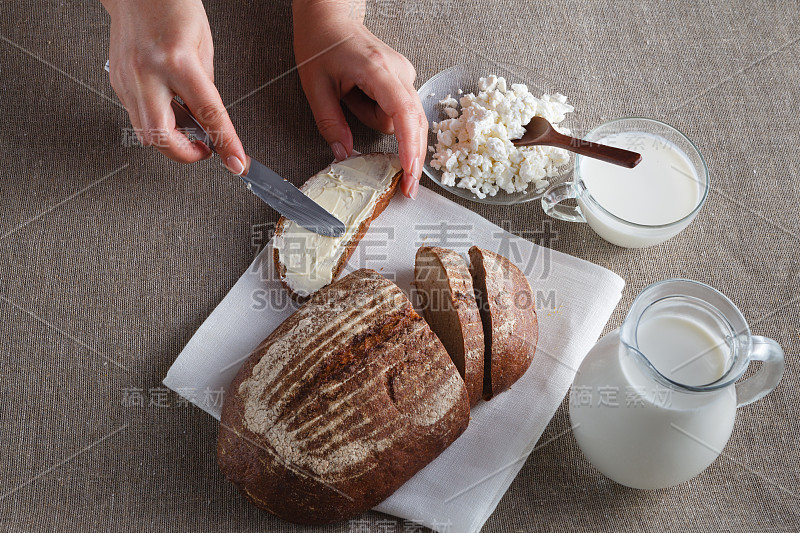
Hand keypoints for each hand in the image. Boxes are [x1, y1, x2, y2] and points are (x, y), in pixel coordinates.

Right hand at [102, 0, 246, 173]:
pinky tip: (168, 109)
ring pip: (146, 133)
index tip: (236, 162)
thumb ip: (206, 86)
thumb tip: (208, 117)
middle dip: (186, 154)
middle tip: (204, 149)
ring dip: (171, 140)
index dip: (225, 143)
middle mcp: (148, 73)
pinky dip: (157, 121)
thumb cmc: (172, 7)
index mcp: (178, 62)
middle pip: (163, 137)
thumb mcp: (204, 46)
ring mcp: (128, 79)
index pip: (208, 114)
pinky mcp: (117, 81)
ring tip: (188, 128)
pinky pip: (137, 116)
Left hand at [293, 0, 427, 197]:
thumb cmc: (321, 43)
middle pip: (415, 123)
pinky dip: (380, 114)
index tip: (409, 172)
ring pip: (402, 120)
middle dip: (409, 154)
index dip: (410, 146)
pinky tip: (360, 98)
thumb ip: (330, 123)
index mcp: (376, 69)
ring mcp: (404, 74)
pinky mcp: (403, 80)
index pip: (402, 113)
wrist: (330, 17)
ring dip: (376, 121)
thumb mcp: (315, 86)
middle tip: (406, 187)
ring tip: (349, 99)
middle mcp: (398, 71)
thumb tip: (343, 155)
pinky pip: (398, 112)